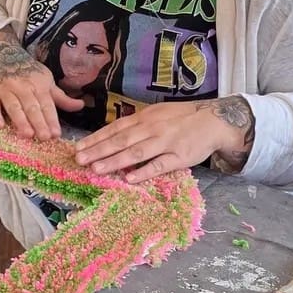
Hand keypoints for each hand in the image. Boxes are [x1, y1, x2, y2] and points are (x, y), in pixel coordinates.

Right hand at [0, 27, 81, 139]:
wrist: (0, 53)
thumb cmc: (27, 71)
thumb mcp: (46, 81)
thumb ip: (61, 98)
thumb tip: (81, 106)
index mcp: (39, 84)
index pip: (47, 105)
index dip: (52, 119)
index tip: (56, 134)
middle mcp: (22, 86)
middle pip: (31, 107)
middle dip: (39, 122)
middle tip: (45, 137)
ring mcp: (4, 89)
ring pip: (13, 106)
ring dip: (20, 120)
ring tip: (27, 134)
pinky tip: (0, 126)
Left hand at [75, 97, 255, 183]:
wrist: (213, 121)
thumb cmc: (182, 118)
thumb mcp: (157, 114)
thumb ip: (137, 124)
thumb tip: (113, 135)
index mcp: (144, 118)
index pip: (115, 129)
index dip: (96, 138)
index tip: (79, 147)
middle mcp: (152, 129)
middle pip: (121, 141)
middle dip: (98, 151)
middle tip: (80, 160)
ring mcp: (165, 143)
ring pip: (136, 153)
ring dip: (114, 161)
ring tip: (97, 169)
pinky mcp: (179, 157)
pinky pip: (158, 165)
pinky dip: (143, 172)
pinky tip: (129, 178)